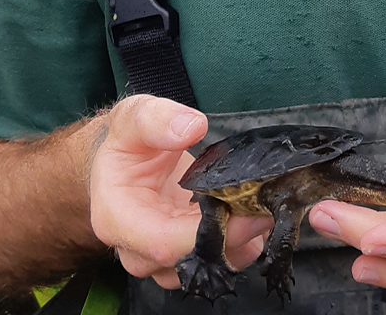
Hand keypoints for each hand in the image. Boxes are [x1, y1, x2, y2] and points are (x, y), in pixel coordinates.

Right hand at [88, 96, 270, 288]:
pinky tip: (256, 215)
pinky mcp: (187, 254)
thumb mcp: (130, 118)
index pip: (164, 244)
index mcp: (117, 220)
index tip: (247, 210)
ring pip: (209, 267)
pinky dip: (243, 243)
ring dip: (242, 242)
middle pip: (192, 260)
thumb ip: (156, 119)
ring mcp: (164, 260)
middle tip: (268, 204)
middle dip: (235, 237)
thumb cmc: (124, 144)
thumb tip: (192, 128)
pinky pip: (219, 260)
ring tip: (265, 206)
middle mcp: (138, 251)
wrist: (121, 166)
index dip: (208, 233)